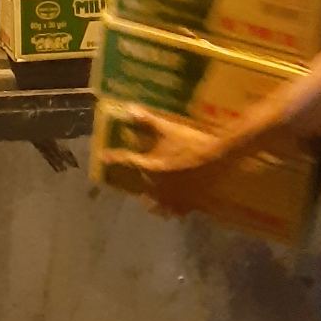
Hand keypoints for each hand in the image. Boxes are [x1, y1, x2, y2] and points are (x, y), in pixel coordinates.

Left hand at [101, 108, 233, 216]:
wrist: (217, 165)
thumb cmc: (190, 145)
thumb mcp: (169, 129)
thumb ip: (148, 121)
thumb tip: (129, 109)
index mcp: (149, 169)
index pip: (127, 161)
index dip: (114, 158)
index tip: (103, 157)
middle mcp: (156, 188)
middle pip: (141, 188)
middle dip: (135, 184)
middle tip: (133, 179)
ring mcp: (172, 200)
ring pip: (155, 205)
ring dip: (150, 200)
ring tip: (149, 198)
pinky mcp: (187, 206)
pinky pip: (174, 211)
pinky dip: (171, 209)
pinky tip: (173, 207)